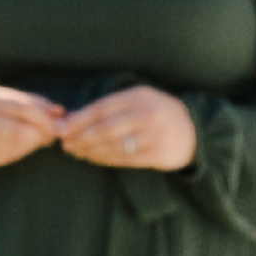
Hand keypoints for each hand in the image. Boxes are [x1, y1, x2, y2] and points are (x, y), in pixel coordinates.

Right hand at [0, 79, 66, 169]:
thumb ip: (28, 101)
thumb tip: (60, 111)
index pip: (24, 109)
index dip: (45, 118)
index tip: (59, 122)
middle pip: (20, 131)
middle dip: (40, 134)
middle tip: (51, 136)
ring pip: (14, 148)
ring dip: (32, 146)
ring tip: (38, 141)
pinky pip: (5, 159)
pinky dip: (19, 154)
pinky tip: (22, 148)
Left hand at [58, 81, 200, 171]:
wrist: (193, 131)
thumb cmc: (158, 113)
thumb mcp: (140, 100)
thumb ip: (113, 106)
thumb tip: (75, 117)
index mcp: (141, 95)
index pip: (103, 107)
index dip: (80, 119)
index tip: (62, 127)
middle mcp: (147, 114)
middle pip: (106, 128)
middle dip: (81, 137)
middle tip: (64, 143)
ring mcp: (153, 136)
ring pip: (113, 146)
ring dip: (89, 150)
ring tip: (75, 152)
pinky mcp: (157, 154)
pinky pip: (124, 159)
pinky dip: (104, 159)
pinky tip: (92, 158)